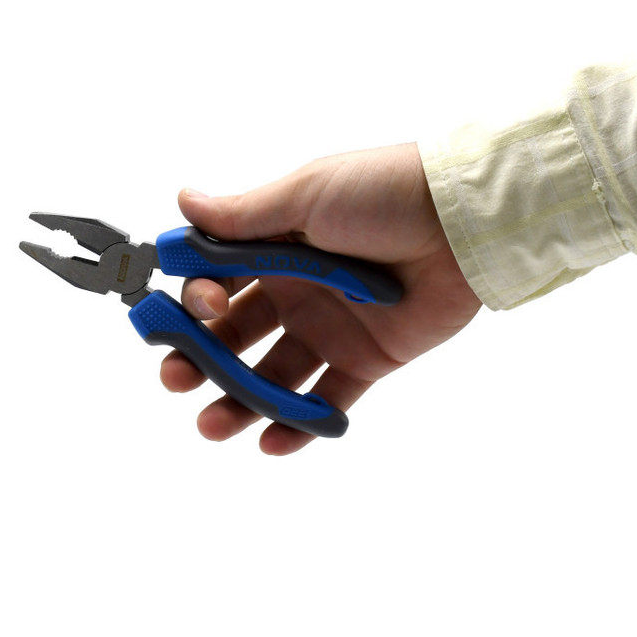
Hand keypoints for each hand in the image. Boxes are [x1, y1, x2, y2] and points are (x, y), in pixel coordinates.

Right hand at [160, 143, 481, 453]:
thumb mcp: (306, 196)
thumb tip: (184, 200)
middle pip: (236, 335)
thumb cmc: (383, 194)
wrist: (459, 223)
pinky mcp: (366, 359)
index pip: (218, 281)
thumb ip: (245, 215)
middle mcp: (297, 291)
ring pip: (274, 375)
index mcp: (276, 249)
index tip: (197, 310)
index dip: (196, 300)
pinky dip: (301, 424)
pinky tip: (271, 442)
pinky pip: (329, 398)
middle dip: (202, 359)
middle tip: (177, 380)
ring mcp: (330, 329)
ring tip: (212, 427)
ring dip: (240, 402)